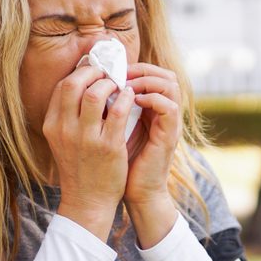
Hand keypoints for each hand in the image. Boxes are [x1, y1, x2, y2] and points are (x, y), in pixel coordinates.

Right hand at [42, 65, 136, 237]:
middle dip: (93, 72)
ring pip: (94, 94)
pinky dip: (126, 98)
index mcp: (52, 125)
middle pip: (73, 83)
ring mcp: (85, 138)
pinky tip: (131, 96)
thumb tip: (83, 84)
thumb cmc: (79, 166)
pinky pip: (117, 111)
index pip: (62, 86)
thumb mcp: (63, 140)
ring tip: (119, 86)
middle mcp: (65, 129)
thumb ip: (68, 115)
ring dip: (110, 83)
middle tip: (108, 74)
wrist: (87, 200)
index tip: (94, 71)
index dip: (80, 72)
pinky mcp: (107, 146)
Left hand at [123, 63, 182, 207]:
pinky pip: (169, 107)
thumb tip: (89, 87)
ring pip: (171, 85)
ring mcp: (170, 124)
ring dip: (147, 80)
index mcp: (153, 110)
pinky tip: (132, 102)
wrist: (136, 193)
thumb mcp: (113, 130)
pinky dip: (151, 99)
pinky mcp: (169, 137)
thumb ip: (110, 109)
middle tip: (120, 74)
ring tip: (125, 85)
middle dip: (142, 69)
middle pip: (167, 75)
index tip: (113, 70)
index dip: (136, 67)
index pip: (155, 74)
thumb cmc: (120, 164)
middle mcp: (165, 114)